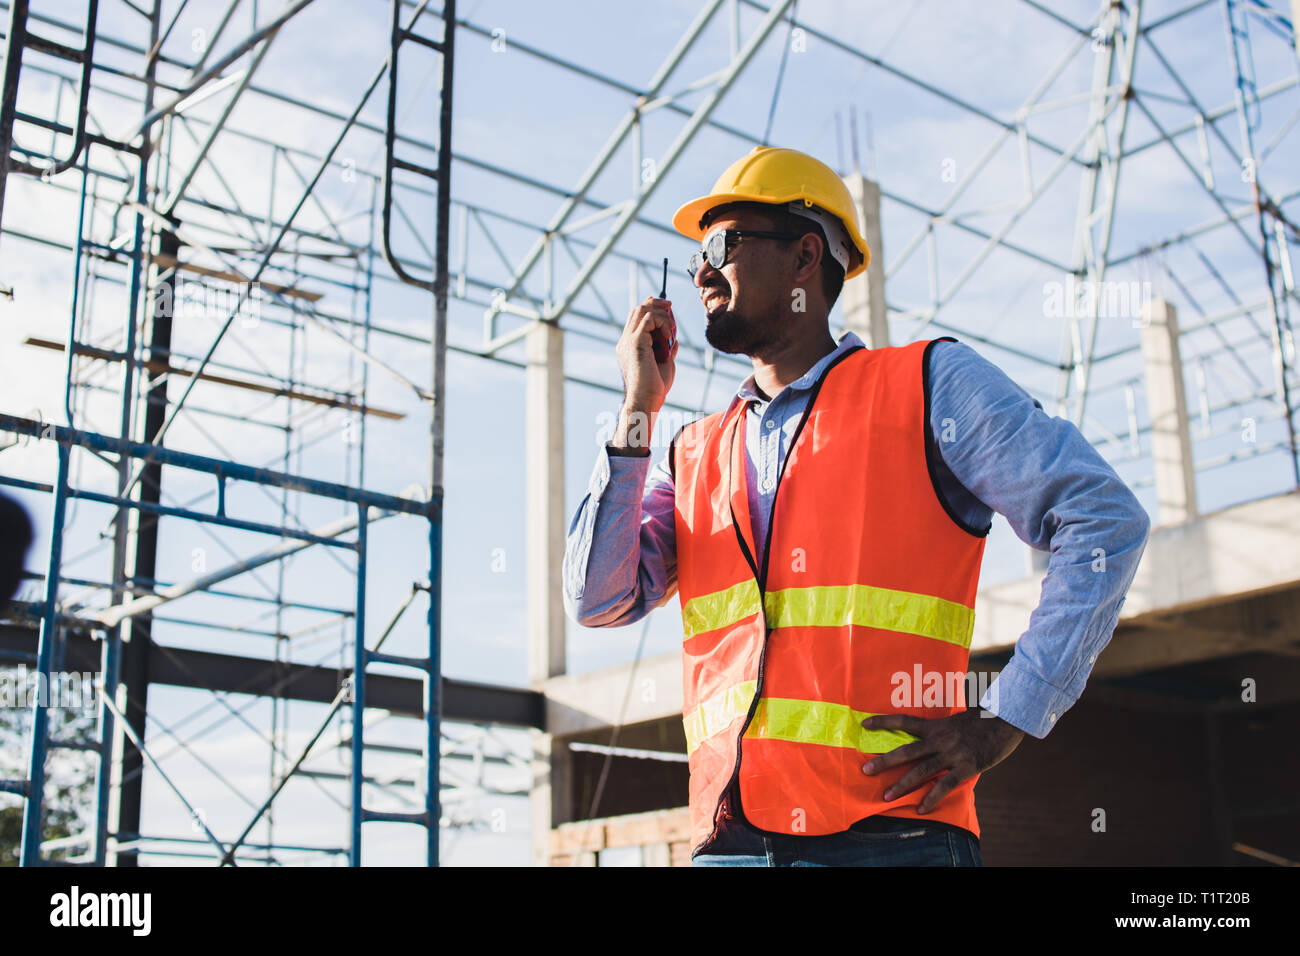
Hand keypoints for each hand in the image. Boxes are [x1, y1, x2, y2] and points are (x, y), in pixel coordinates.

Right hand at [616, 296, 677, 415]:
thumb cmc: (655, 387)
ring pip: (642, 310)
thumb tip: (674, 339)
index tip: (668, 309)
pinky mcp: (635, 342)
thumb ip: (667, 349)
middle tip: (670, 305)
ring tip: (671, 329)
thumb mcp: (665, 363)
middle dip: (656, 303)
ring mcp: (628, 340)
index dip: (651, 308)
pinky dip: (663, 322)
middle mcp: (626, 341)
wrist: (647, 400)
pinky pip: (649, 319)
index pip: (637, 317)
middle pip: (638, 309)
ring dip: (661, 314)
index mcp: (629, 345)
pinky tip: (669, 336)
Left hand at [860, 708, 1024, 813]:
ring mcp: (952, 754)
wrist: (1006, 720)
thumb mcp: (957, 719)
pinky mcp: (967, 767)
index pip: (904, 721)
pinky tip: (921, 808)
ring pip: (922, 771)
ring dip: (902, 785)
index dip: (883, 722)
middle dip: (885, 761)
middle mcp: (940, 739)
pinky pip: (945, 785)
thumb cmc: (982, 720)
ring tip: (886, 796)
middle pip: (906, 751)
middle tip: (866, 770)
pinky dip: (932, 797)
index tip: (865, 724)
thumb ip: (941, 730)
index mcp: (936, 725)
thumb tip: (928, 736)